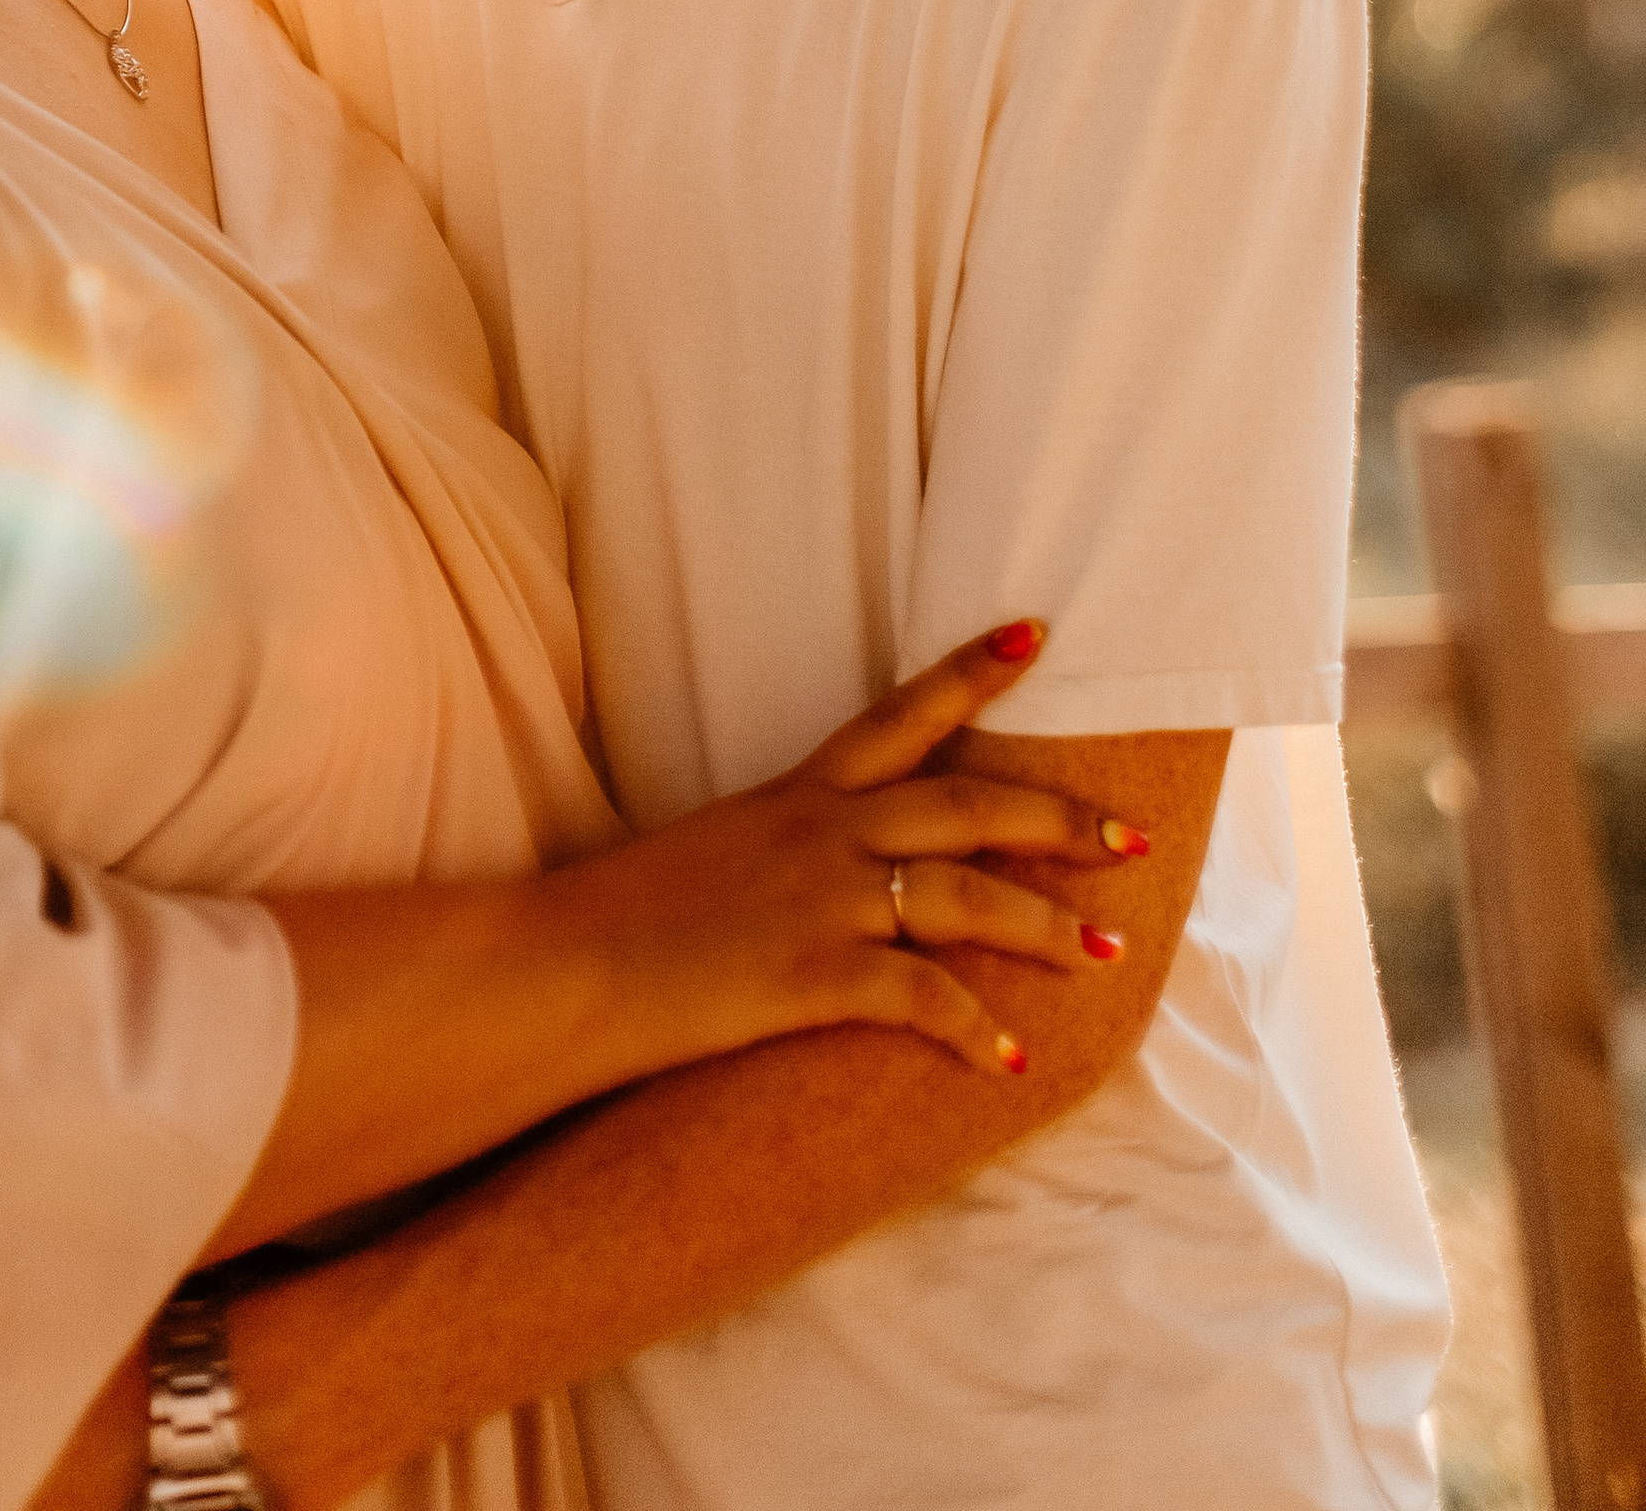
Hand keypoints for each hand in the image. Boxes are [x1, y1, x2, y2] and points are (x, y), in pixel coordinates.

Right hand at [577, 621, 1146, 1080]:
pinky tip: (1009, 1059)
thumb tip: (831, 866)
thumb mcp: (714, 851)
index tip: (1039, 636)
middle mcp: (822, 831)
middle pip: (969, 805)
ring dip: (1044, 927)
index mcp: (798, 792)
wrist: (563, 965)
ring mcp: (821, 900)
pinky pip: (919, 995)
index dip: (974, 672)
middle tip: (1132, 837)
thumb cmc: (624, 913)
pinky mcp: (811, 974)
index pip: (903, 713)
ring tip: (1103, 953)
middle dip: (1061, 819)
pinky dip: (972, 1028)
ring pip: (966, 896)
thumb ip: (779, 848)